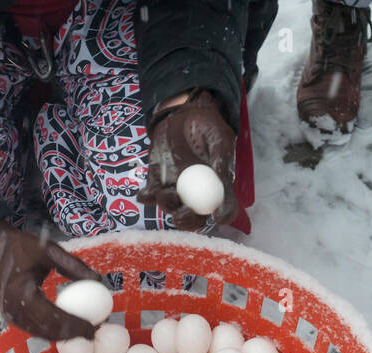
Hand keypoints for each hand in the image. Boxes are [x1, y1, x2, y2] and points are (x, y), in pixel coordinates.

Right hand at [0, 221, 102, 339]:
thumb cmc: (19, 247)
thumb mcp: (48, 249)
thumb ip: (72, 265)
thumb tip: (98, 280)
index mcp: (21, 293)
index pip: (53, 317)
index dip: (74, 325)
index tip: (94, 328)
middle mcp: (14, 310)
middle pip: (48, 331)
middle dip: (72, 335)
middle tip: (94, 333)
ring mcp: (12, 316)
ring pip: (42, 334)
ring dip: (64, 336)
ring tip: (85, 333)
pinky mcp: (13, 317)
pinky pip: (36, 330)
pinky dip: (53, 332)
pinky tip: (69, 330)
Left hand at [137, 89, 237, 229]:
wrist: (183, 112)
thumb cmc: (208, 126)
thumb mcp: (220, 139)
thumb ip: (222, 159)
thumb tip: (224, 179)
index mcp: (217, 187)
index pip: (224, 209)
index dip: (222, 216)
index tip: (216, 216)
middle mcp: (197, 193)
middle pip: (194, 218)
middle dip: (186, 221)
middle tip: (181, 215)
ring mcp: (176, 189)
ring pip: (171, 207)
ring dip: (166, 205)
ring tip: (164, 193)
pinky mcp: (157, 181)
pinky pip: (150, 195)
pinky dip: (147, 197)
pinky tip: (146, 193)